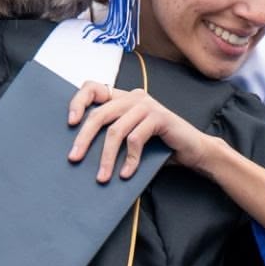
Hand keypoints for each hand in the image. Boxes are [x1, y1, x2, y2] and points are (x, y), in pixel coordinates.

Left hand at [67, 81, 213, 182]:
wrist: (194, 150)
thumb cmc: (160, 146)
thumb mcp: (131, 137)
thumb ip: (112, 133)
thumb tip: (79, 150)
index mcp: (124, 98)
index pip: (93, 88)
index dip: (78, 102)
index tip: (70, 123)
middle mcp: (134, 97)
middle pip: (99, 114)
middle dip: (84, 139)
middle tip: (74, 158)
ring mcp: (147, 105)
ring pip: (116, 130)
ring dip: (106, 157)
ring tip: (102, 177)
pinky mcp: (159, 117)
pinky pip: (136, 139)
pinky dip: (129, 160)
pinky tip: (126, 174)